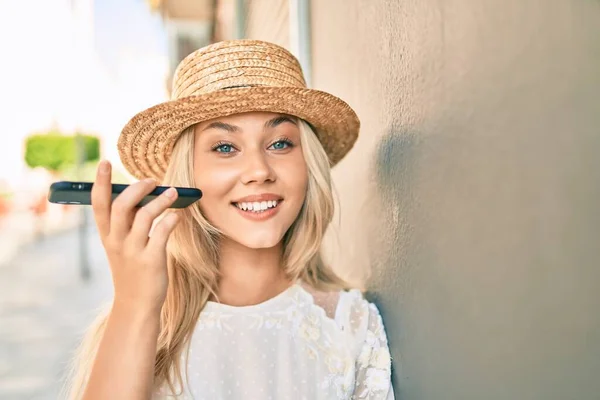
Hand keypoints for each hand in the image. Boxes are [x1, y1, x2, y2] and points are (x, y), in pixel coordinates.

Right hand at [91, 160, 179, 314]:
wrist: (136, 305)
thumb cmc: (132, 269)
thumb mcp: (122, 246)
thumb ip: (128, 222)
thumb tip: (143, 194)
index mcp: (107, 236)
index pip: (99, 205)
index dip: (101, 183)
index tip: (105, 162)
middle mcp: (117, 242)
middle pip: (121, 206)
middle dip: (137, 188)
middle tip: (152, 179)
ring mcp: (133, 251)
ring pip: (144, 216)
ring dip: (160, 201)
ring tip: (173, 192)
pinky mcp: (151, 260)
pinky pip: (162, 233)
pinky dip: (171, 220)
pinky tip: (177, 216)